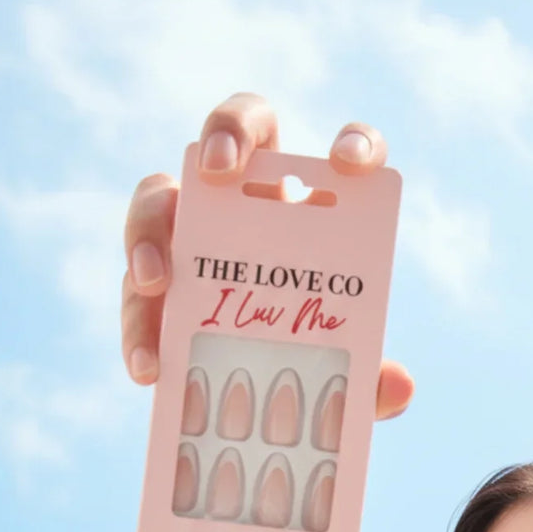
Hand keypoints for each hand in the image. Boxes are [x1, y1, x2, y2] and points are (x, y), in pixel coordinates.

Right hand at [120, 91, 414, 417]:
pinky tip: (149, 366)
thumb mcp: (344, 381)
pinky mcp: (154, 275)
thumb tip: (399, 387)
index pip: (347, 155)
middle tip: (218, 172)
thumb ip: (372, 381)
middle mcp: (257, 201)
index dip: (356, 144)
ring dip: (150, 227)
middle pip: (238, 127)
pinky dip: (136, 323)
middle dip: (224, 131)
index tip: (351, 165)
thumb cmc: (315, 369)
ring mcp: (196, 229)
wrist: (261, 404)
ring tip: (156, 283)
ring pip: (160, 193)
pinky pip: (133, 283)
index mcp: (322, 214)